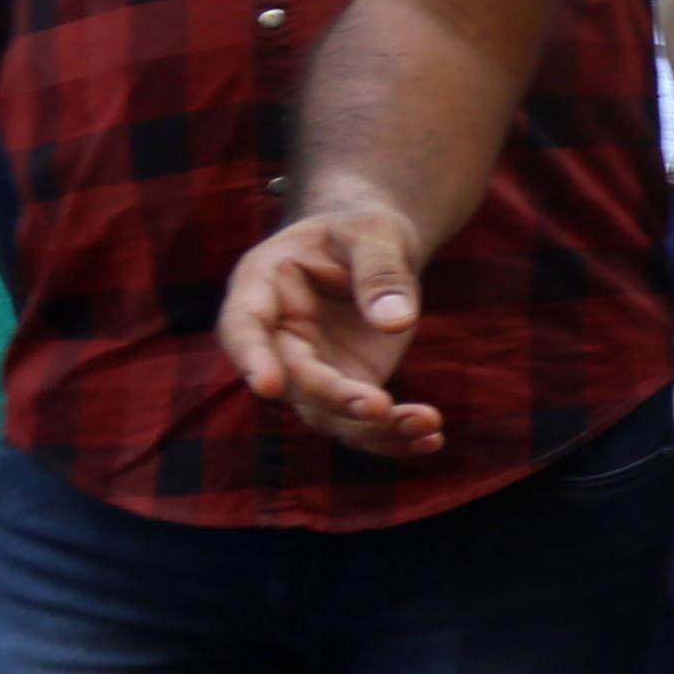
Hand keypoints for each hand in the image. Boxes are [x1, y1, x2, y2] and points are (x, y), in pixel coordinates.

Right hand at [218, 203, 448, 458]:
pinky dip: (392, 436)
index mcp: (262, 286)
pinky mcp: (345, 385)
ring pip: (325, 413)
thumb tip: (395, 321)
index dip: (253, 358)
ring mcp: (310, 366)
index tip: (269, 388)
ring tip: (427, 427)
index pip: (244, 326)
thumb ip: (380, 270)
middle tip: (378, 407)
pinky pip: (359, 422)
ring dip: (371, 429)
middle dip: (331, 397)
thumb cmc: (362, 232)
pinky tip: (430, 441)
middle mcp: (277, 336)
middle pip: (291, 378)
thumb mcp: (374, 233)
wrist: (375, 249)